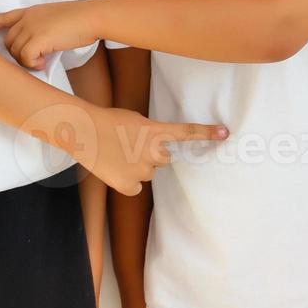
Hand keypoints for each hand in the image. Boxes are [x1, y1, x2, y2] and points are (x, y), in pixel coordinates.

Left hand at [0, 0, 98, 70]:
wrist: (91, 16)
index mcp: (31, 12)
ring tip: (43, 61)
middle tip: (35, 60)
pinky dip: (33, 64)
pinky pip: (25, 58)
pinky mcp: (37, 38)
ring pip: (15, 52)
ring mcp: (31, 27)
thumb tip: (38, 51)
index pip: (5, 17)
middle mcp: (27, 18)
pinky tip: (44, 63)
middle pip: (8, 41)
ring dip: (27, 61)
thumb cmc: (80, 20)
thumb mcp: (56, 19)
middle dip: (17, 54)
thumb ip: (42, 30)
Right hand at [23, 103, 227, 196]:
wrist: (82, 131)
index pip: (186, 133)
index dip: (207, 133)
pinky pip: (136, 187)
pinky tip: (114, 169)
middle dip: (151, 154)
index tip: (225, 133)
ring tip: (117, 155)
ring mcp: (142, 170)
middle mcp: (153, 152)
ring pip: (149, 172)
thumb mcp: (134, 120)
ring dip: (138, 166)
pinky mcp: (128, 185)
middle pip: (164, 159)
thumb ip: (150, 133)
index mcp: (155, 131)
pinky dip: (127, 181)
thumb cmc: (106, 121)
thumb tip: (156, 146)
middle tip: (129, 146)